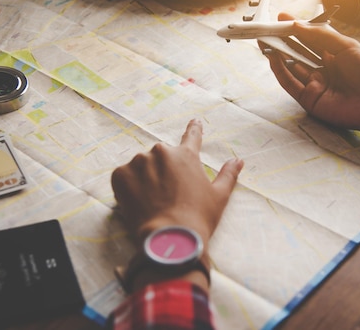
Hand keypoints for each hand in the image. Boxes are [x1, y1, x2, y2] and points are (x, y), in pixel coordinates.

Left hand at [111, 119, 243, 246]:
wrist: (169, 239)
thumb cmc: (198, 218)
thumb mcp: (219, 196)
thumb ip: (228, 175)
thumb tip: (238, 160)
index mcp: (186, 155)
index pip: (192, 136)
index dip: (194, 129)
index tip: (195, 121)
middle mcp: (161, 152)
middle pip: (162, 157)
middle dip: (164, 170)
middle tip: (167, 194)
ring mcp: (139, 163)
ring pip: (142, 166)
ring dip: (145, 177)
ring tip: (152, 201)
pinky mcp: (120, 175)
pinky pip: (124, 176)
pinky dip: (129, 186)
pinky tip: (137, 202)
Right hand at [261, 13, 359, 145]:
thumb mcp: (345, 46)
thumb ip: (320, 35)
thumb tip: (297, 25)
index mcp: (333, 56)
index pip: (309, 40)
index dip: (295, 29)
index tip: (281, 18)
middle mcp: (322, 70)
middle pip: (297, 53)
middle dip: (282, 41)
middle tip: (267, 29)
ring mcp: (314, 85)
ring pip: (291, 67)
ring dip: (277, 54)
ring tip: (265, 40)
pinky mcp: (308, 99)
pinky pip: (289, 83)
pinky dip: (279, 70)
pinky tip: (273, 57)